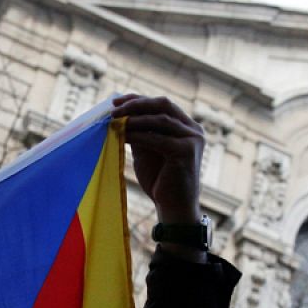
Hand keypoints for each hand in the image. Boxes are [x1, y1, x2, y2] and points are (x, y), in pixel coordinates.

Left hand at [111, 94, 204, 224]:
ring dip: (134, 118)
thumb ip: (140, 132)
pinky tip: (122, 135)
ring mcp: (192, 140)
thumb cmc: (160, 182)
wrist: (174, 209)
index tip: (115, 100)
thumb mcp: (148, 151)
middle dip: (136, 104)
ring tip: (114, 121)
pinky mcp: (186, 152)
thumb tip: (119, 113)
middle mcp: (194, 130)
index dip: (138, 99)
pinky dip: (138, 135)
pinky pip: (157, 138)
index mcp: (187, 126)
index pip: (162, 104)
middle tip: (113, 108)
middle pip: (163, 105)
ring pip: (160, 119)